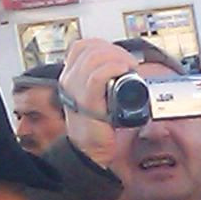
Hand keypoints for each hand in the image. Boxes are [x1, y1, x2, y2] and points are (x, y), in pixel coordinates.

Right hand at [57, 38, 142, 171]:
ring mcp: (75, 90)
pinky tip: (124, 71)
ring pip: (94, 58)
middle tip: (130, 64)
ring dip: (117, 58)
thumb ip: (103, 82)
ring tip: (129, 68)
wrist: (91, 153)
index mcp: (71, 76)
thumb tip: (123, 67)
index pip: (83, 46)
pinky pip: (97, 77)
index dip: (105, 46)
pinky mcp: (86, 103)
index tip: (122, 57)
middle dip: (115, 51)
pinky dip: (112, 69)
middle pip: (90, 49)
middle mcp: (69, 80)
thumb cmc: (98, 127)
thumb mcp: (98, 97)